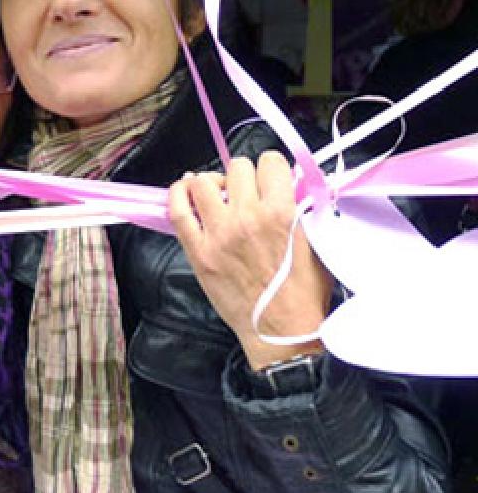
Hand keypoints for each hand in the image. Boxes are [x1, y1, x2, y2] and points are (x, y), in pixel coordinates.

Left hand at [168, 151, 330, 369]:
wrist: (280, 330)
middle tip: (244, 193)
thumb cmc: (302, 291)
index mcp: (282, 212)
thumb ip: (299, 208)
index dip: (270, 169)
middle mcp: (247, 217)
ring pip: (202, 181)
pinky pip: (177, 210)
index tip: (269, 180)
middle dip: (242, 176)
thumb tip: (286, 184)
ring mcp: (218, 233)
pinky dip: (178, 194)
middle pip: (237, 167)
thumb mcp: (315, 241)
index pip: (270, 162)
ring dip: (211, 183)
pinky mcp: (197, 250)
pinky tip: (184, 191)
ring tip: (217, 196)